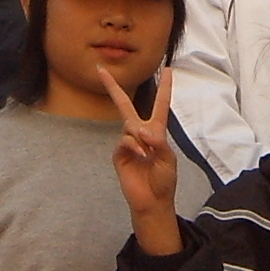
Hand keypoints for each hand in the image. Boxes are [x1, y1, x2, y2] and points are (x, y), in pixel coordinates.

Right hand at [105, 65, 183, 253]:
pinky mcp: (119, 155)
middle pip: (125, 105)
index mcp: (157, 130)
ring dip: (139, 137)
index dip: (164, 87)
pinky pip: (124, 141)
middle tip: (100, 70)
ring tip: (147, 154)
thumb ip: (158, 142)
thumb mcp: (169, 159)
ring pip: (129, 126)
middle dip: (113, 88)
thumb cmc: (164, 180)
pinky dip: (133, 145)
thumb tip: (141, 131)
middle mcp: (140, 133)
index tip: (168, 69)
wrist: (152, 201)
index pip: (161, 104)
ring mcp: (128, 143)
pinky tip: (140, 155)